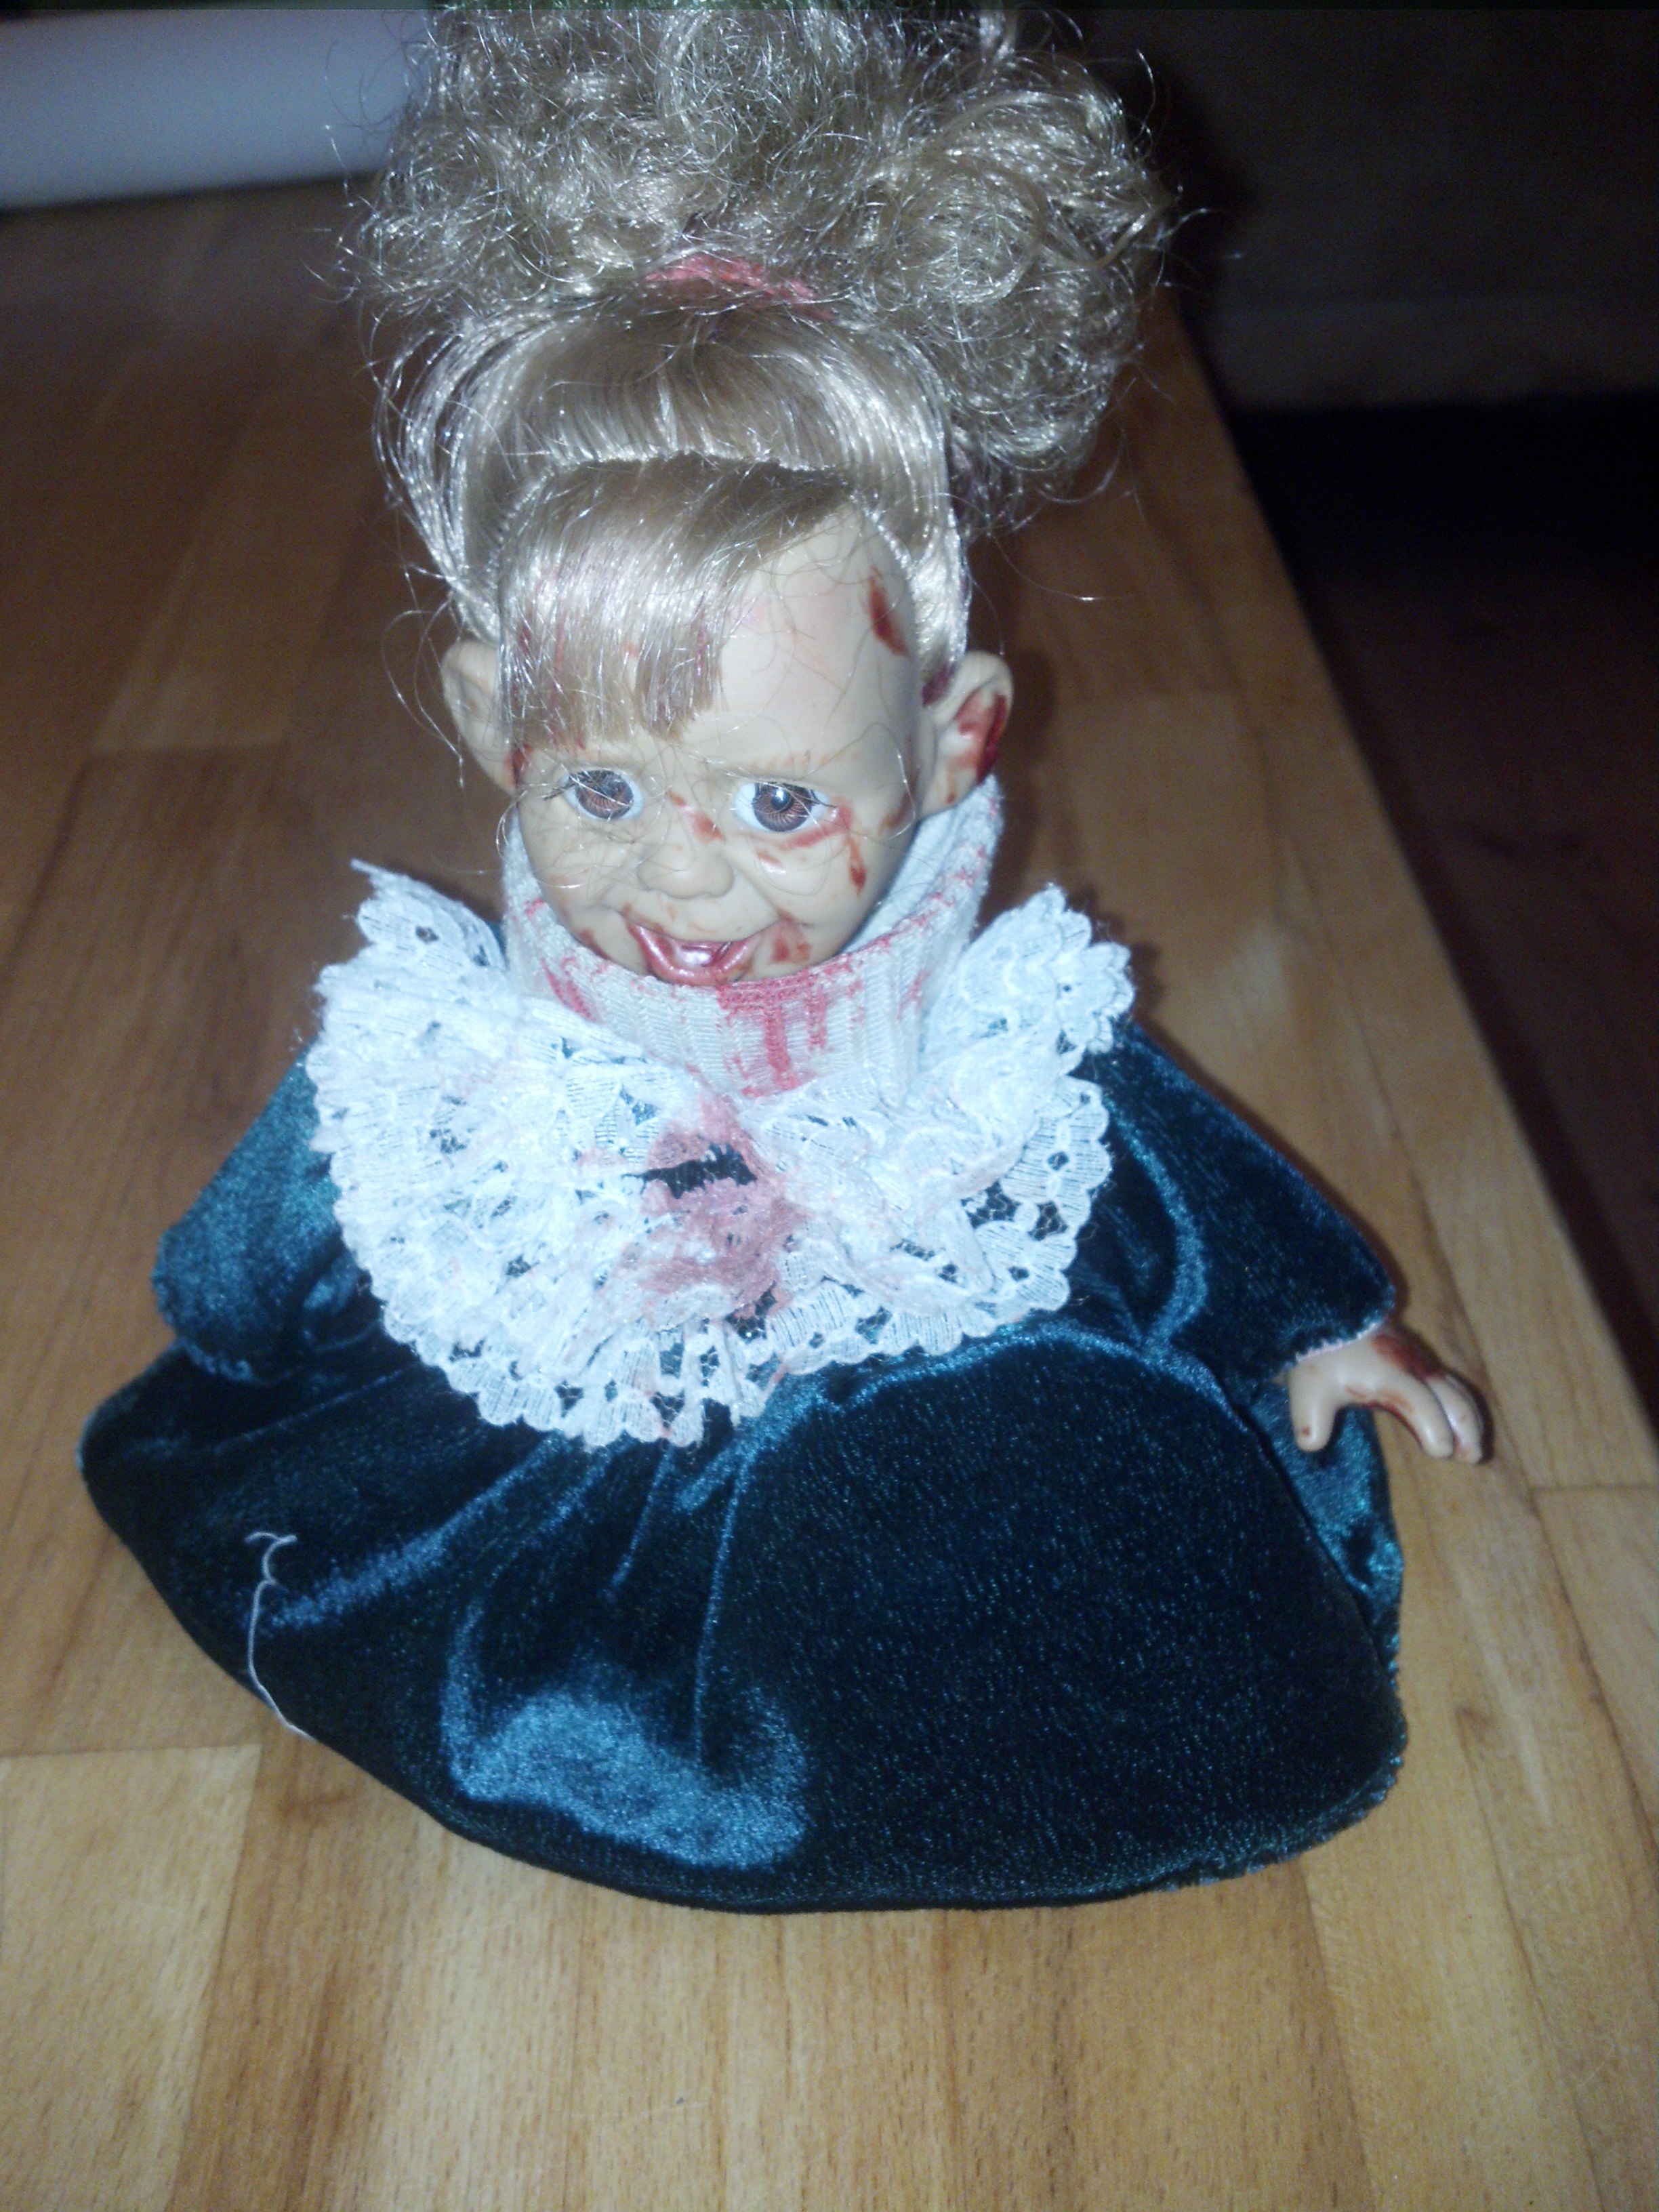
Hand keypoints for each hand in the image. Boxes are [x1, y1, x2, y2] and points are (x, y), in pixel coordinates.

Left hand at [1288, 1321, 1485, 1462]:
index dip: (1431, 1424)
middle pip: (1448, 1396)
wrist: (1331, 1315)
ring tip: (1475, 1452)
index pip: (1416, 1400)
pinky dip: (1463, 1407)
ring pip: (1456, 1391)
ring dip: (1469, 1420)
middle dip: (1463, 1426)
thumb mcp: (1308, 1388)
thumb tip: (1311, 1445)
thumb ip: (1310, 1419)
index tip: (1441, 1451)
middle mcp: (1411, 1368)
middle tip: (1472, 1457)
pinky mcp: (1423, 1362)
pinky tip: (1467, 1431)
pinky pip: (1453, 1386)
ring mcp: (1421, 1363)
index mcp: (1386, 1375)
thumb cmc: (1322, 1356)